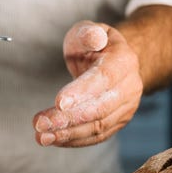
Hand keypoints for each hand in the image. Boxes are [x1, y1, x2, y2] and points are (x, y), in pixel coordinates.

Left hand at [32, 21, 142, 146]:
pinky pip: (96, 137)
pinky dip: (73, 140)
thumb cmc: (94, 45)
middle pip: (100, 108)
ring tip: (42, 136)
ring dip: (67, 134)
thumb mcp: (88, 31)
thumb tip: (92, 37)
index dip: (82, 91)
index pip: (104, 78)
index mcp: (124, 61)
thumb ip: (88, 34)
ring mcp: (125, 108)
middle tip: (41, 123)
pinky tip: (52, 140)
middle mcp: (130, 87)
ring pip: (97, 127)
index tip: (59, 102)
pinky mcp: (117, 123)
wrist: (111, 61)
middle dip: (69, 118)